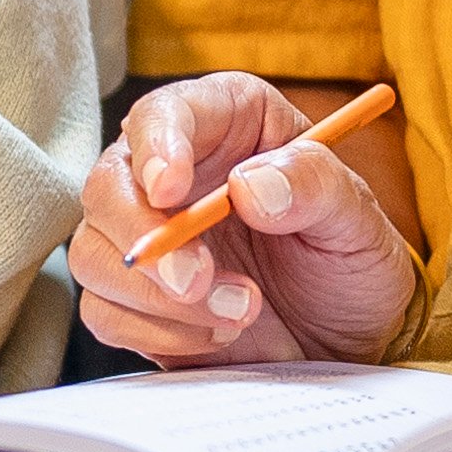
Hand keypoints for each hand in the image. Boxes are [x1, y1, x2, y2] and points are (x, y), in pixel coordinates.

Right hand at [68, 75, 418, 366]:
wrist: (347, 338)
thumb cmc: (350, 259)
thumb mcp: (357, 218)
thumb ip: (315, 185)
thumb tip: (249, 186)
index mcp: (225, 122)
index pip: (165, 113)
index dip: (157, 147)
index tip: (172, 190)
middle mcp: (173, 173)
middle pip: (108, 187)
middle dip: (145, 239)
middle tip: (196, 281)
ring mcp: (147, 237)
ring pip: (94, 255)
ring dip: (158, 298)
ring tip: (243, 312)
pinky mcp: (135, 300)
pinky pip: (106, 312)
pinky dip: (158, 332)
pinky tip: (218, 333)